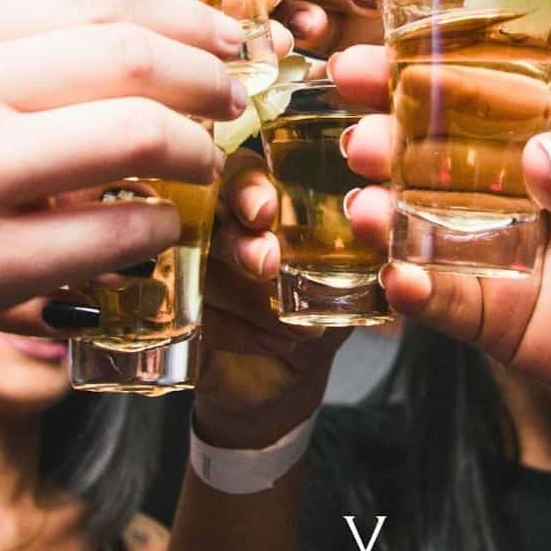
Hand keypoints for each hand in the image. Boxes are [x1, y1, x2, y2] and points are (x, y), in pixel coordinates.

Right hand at [0, 0, 249, 389]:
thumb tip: (127, 15)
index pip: (94, 3)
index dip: (183, 20)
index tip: (225, 38)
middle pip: (128, 58)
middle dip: (208, 77)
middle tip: (236, 95)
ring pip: (133, 138)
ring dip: (197, 151)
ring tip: (208, 162)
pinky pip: (113, 236)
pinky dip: (158, 229)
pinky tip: (161, 228)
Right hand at [192, 149, 349, 447]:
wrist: (285, 380)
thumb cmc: (319, 311)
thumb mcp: (351, 276)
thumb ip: (363, 249)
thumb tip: (381, 232)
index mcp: (256, 201)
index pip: (237, 171)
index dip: (246, 187)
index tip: (266, 212)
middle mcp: (212, 227)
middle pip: (205, 213)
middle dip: (240, 241)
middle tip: (267, 264)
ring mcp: (183, 270)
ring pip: (199, 267)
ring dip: (249, 297)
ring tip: (295, 327)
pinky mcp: (170, 316)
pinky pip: (192, 314)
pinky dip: (238, 331)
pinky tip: (276, 342)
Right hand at [329, 46, 550, 428]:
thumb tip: (544, 161)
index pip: (477, 90)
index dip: (420, 73)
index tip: (371, 63)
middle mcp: (512, 187)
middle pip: (430, 155)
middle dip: (386, 142)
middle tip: (361, 141)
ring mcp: (497, 251)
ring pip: (421, 226)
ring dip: (384, 216)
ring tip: (368, 212)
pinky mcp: (495, 316)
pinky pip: (442, 300)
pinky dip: (414, 291)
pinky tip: (399, 279)